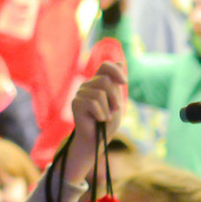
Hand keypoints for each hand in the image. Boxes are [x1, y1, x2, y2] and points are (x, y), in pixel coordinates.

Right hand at [63, 61, 128, 184]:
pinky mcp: (76, 103)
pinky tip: (98, 120)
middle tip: (114, 110)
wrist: (97, 139)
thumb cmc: (108, 122)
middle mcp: (89, 85)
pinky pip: (93, 103)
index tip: (124, 83)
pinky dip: (100, 114)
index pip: (105, 65)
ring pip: (100, 92)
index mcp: (99, 82)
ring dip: (107, 108)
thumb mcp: (116, 100)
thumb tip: (120, 62)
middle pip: (105, 80)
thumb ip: (116, 83)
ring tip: (105, 117)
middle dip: (114, 97)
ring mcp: (81, 93)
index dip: (116, 70)